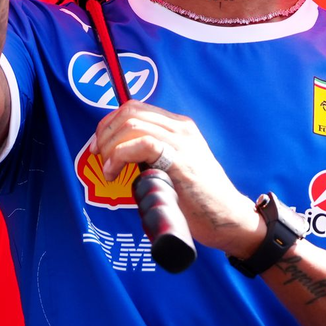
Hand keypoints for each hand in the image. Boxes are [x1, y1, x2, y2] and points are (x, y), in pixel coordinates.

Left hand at [91, 101, 264, 254]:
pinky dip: (120, 155)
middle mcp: (180, 129)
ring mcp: (181, 142)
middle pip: (130, 112)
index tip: (98, 145)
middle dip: (105, 133)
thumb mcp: (175, 166)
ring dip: (110, 146)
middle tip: (97, 156)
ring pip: (132, 125)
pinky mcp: (180, 161)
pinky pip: (142, 144)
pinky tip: (114, 172)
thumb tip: (119, 154)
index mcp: (179, 127)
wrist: (228, 217)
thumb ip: (153, 155)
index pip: (135, 108)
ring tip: (107, 168)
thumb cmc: (199, 199)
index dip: (109, 123)